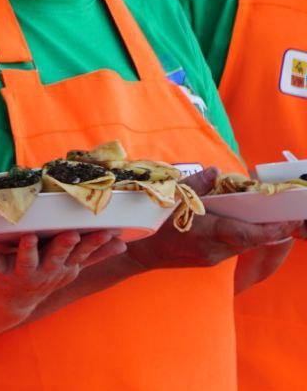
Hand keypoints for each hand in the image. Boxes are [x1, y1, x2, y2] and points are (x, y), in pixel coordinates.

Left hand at [0, 230, 125, 320]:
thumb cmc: (44, 276)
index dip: (94, 243)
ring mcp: (24, 274)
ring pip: (27, 261)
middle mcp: (46, 271)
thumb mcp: (71, 268)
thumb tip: (122, 244)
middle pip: (57, 257)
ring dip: (28, 250)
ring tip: (29, 237)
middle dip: (64, 246)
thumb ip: (94, 254)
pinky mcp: (0, 273)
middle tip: (71, 234)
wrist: (11, 303)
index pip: (81, 253)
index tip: (108, 231)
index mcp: (64, 266)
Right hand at [128, 168, 301, 269]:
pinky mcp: (211, 260)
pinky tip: (242, 224)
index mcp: (207, 233)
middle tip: (288, 215)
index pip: (248, 235)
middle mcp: (215, 250)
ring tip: (269, 217)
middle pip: (251, 240)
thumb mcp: (171, 199)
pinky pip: (233, 247)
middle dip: (270, 228)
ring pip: (243, 244)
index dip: (272, 229)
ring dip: (256, 232)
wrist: (141, 253)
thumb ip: (195, 185)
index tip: (290, 221)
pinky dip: (242, 235)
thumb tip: (215, 171)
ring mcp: (213, 258)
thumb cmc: (154, 225)